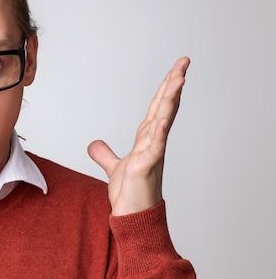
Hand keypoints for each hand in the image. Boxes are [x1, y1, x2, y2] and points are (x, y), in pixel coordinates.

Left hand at [87, 57, 189, 215]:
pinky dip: (158, 134)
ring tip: (179, 80)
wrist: (132, 217)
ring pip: (163, 121)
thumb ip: (105, 154)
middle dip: (174, 83)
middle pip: (165, 107)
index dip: (166, 87)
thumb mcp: (114, 168)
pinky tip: (162, 120)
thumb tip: (94, 144)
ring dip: (170, 101)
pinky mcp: (146, 168)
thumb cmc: (131, 193)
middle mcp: (153, 142)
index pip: (157, 107)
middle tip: (185, 61)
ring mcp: (152, 154)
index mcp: (147, 139)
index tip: (177, 69)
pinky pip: (154, 148)